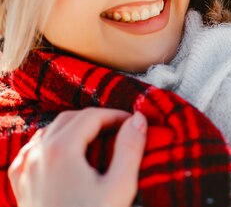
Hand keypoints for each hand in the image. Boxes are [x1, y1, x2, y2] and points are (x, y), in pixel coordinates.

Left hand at [9, 108, 146, 206]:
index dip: (115, 116)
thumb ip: (130, 148)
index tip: (133, 124)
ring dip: (74, 129)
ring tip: (98, 140)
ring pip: (49, 132)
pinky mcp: (20, 185)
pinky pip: (32, 151)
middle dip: (96, 120)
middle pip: (69, 119)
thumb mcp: (119, 186)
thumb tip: (138, 119)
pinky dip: (51, 144)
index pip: (91, 116)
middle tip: (120, 130)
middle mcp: (38, 154)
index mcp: (61, 150)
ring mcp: (25, 169)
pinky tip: (63, 154)